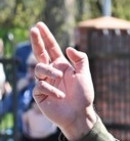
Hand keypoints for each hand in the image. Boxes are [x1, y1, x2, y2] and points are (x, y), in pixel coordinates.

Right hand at [29, 22, 97, 140]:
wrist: (80, 115)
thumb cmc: (83, 96)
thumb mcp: (84, 75)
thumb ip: (80, 60)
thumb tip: (68, 48)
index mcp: (61, 66)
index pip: (51, 48)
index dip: (46, 37)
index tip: (39, 25)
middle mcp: (51, 72)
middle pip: (40, 53)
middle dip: (37, 41)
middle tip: (33, 29)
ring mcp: (44, 82)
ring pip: (39, 68)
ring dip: (50, 71)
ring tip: (60, 77)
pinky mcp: (39, 94)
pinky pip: (40, 86)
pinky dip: (51, 90)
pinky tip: (60, 96)